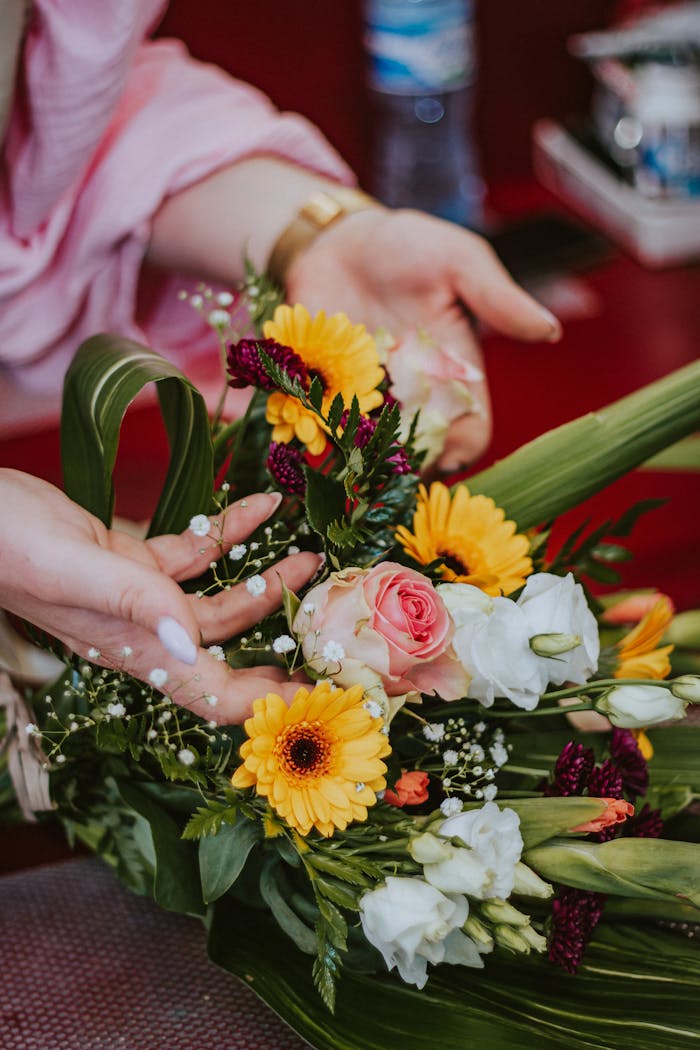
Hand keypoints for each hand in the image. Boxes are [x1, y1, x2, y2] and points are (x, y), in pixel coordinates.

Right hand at [0, 470, 320, 722]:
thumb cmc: (6, 543)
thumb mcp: (75, 568)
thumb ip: (134, 602)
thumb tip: (189, 646)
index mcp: (133, 648)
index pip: (214, 695)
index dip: (270, 705)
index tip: (323, 699)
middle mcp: (142, 631)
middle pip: (228, 654)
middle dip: (282, 650)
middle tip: (335, 643)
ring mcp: (138, 596)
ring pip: (215, 600)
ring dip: (263, 581)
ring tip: (310, 558)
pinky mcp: (129, 561)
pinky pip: (191, 554)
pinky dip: (226, 532)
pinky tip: (260, 506)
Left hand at [286, 207, 560, 471]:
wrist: (339, 239)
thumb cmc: (409, 247)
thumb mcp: (459, 262)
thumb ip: (498, 299)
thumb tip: (550, 332)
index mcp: (456, 375)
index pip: (470, 431)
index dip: (461, 449)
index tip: (443, 454)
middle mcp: (414, 397)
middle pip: (422, 453)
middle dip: (407, 465)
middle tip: (386, 465)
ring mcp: (370, 399)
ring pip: (374, 450)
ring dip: (363, 456)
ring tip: (348, 454)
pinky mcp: (327, 393)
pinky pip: (326, 428)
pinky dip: (321, 435)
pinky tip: (312, 431)